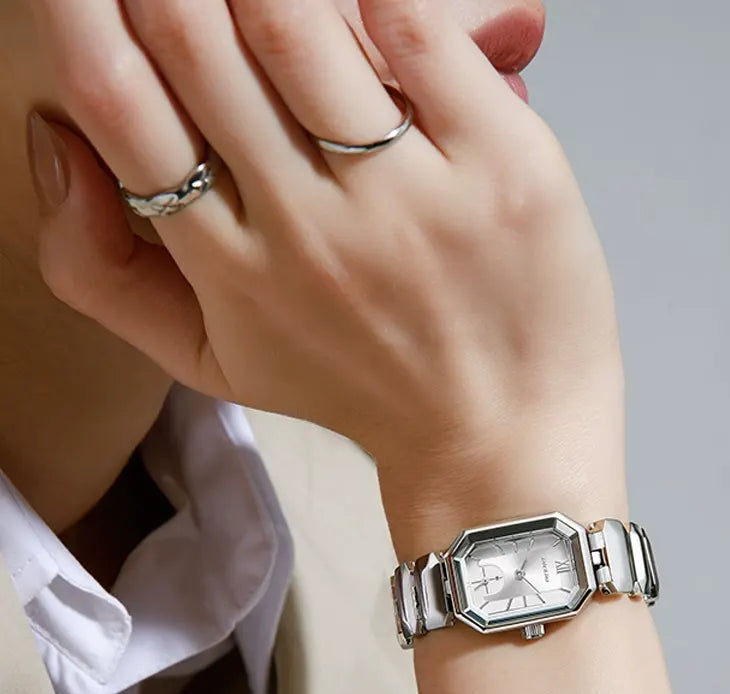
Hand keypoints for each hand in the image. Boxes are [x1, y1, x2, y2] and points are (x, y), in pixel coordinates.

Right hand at [28, 0, 625, 547]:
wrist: (502, 441)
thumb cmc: (357, 388)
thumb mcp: (211, 360)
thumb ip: (102, 271)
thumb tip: (53, 139)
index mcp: (226, 268)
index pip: (117, 99)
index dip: (82, 12)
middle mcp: (307, 231)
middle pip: (193, 36)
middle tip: (188, 3)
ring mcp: (406, 197)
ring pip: (293, 19)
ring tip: (269, 13)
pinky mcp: (500, 167)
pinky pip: (418, 31)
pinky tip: (362, 13)